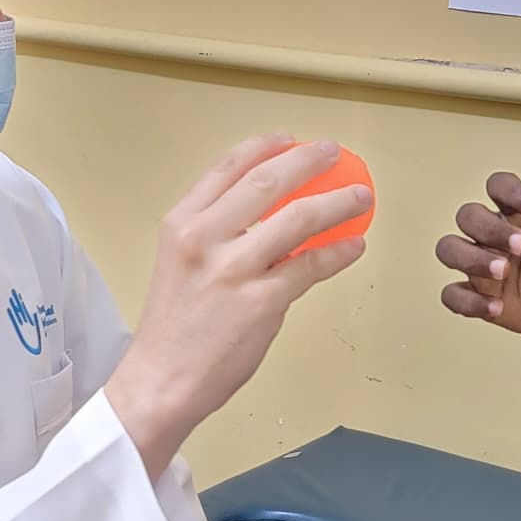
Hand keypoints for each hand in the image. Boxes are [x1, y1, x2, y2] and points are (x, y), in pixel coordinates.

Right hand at [109, 137, 371, 475]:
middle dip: (307, 161)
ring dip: (337, 203)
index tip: (290, 139)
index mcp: (182, 224)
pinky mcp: (261, 302)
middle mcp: (205, 238)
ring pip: (298, 219)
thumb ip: (216, 235)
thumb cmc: (174, 328)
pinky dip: (338, 252)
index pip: (227, 167)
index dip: (264, 147)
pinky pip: (311, 266)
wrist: (161, 380)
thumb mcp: (180, 263)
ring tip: (360, 198)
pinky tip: (352, 247)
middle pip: (267, 182)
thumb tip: (268, 217)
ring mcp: (234, 270)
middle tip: (333, 154)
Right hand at [436, 172, 520, 342]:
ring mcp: (480, 265)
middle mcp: (493, 234)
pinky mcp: (477, 296)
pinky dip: (468, 301)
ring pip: (449, 248)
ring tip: (503, 272)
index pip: (499, 185)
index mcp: (519, 213)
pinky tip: (497, 307)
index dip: (511, 191)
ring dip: (471, 258)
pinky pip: (452, 294)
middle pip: (468, 215)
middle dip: (491, 229)